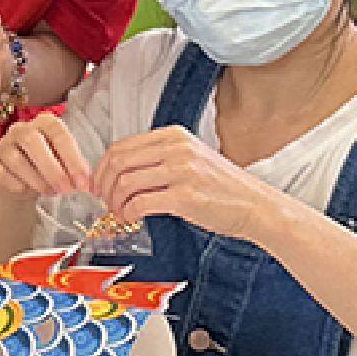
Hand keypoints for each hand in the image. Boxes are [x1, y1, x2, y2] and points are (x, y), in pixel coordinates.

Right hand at [0, 112, 89, 198]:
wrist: (20, 184)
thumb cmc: (46, 169)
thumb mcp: (63, 164)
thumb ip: (74, 168)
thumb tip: (87, 181)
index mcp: (43, 123)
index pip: (58, 133)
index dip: (72, 158)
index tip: (83, 181)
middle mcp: (20, 129)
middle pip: (33, 141)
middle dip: (53, 168)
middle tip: (66, 189)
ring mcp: (2, 146)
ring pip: (16, 159)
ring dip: (37, 179)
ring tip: (51, 192)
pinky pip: (2, 174)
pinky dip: (18, 185)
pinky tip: (28, 191)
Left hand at [92, 126, 287, 242]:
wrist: (257, 206)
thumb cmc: (223, 188)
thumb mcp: (191, 159)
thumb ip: (159, 159)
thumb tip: (120, 173)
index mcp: (174, 136)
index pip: (121, 146)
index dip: (102, 167)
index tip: (99, 183)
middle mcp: (176, 148)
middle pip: (117, 162)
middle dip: (103, 184)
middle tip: (103, 200)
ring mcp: (181, 171)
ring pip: (125, 182)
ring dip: (114, 201)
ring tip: (119, 212)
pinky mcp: (184, 197)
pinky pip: (139, 203)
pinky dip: (127, 213)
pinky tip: (131, 219)